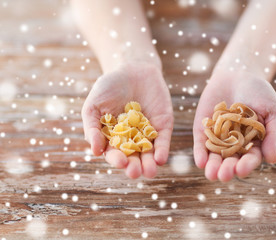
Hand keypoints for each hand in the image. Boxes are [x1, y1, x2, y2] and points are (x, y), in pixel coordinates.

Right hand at [82, 62, 172, 178]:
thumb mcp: (94, 106)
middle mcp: (131, 140)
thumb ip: (92, 128)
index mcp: (113, 139)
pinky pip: (163, 140)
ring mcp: (148, 134)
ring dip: (150, 164)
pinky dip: (162, 150)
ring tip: (149, 171)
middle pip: (133, 158)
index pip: (115, 154)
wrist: (132, 69)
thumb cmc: (108, 88)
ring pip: (149, 153)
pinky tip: (161, 158)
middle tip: (134, 172)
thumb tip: (95, 151)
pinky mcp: (163, 126)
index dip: (117, 159)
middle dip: (134, 166)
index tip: (120, 162)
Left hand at [193, 69, 275, 181]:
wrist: (238, 73)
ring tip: (211, 174)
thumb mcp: (274, 111)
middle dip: (227, 169)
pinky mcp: (203, 130)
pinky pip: (200, 143)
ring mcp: (217, 138)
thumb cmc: (261, 93)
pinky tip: (200, 161)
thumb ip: (273, 134)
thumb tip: (271, 160)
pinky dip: (200, 153)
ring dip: (212, 166)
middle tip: (224, 175)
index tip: (241, 169)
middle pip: (231, 161)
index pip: (251, 158)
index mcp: (254, 144)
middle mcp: (235, 145)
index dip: (247, 165)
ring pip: (214, 156)